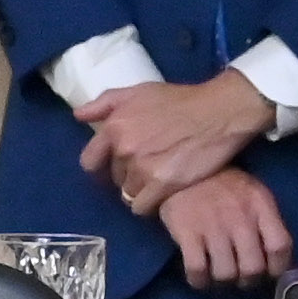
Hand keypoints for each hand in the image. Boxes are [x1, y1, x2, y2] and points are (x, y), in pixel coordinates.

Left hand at [70, 70, 275, 219]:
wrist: (219, 112)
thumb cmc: (180, 99)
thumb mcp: (139, 91)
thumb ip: (105, 103)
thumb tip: (78, 116)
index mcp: (114, 126)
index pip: (90, 161)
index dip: (102, 166)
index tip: (116, 165)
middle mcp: (124, 149)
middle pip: (114, 178)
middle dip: (127, 174)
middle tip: (148, 166)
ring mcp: (143, 168)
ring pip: (127, 194)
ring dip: (140, 190)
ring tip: (158, 180)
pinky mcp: (163, 185)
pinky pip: (142, 207)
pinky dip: (150, 204)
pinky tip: (162, 193)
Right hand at [153, 163, 295, 287]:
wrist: (180, 166)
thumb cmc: (222, 184)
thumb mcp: (253, 194)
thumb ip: (267, 222)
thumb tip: (278, 260)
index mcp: (260, 205)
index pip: (280, 246)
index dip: (278, 268)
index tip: (270, 273)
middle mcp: (240, 218)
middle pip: (253, 268)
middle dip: (249, 280)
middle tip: (241, 277)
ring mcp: (212, 226)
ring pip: (226, 274)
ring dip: (223, 281)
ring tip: (219, 274)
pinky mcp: (187, 233)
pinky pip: (197, 271)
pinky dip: (199, 281)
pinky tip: (199, 277)